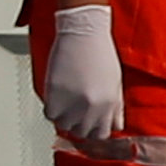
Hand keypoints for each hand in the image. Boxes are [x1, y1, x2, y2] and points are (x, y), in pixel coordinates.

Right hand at [40, 7, 126, 147]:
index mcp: (110, 104)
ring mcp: (73, 103)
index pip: (101, 134)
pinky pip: (50, 115)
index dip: (93, 129)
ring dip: (63, 116)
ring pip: (64, 125)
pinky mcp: (56, 96)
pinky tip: (56, 97)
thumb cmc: (99, 52)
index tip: (88, 124)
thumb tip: (115, 125)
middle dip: (78, 123)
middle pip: (82, 132)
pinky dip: (51, 108)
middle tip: (75, 111)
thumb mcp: (116, 83)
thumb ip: (116, 108)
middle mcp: (92, 107)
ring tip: (65, 102)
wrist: (83, 32)